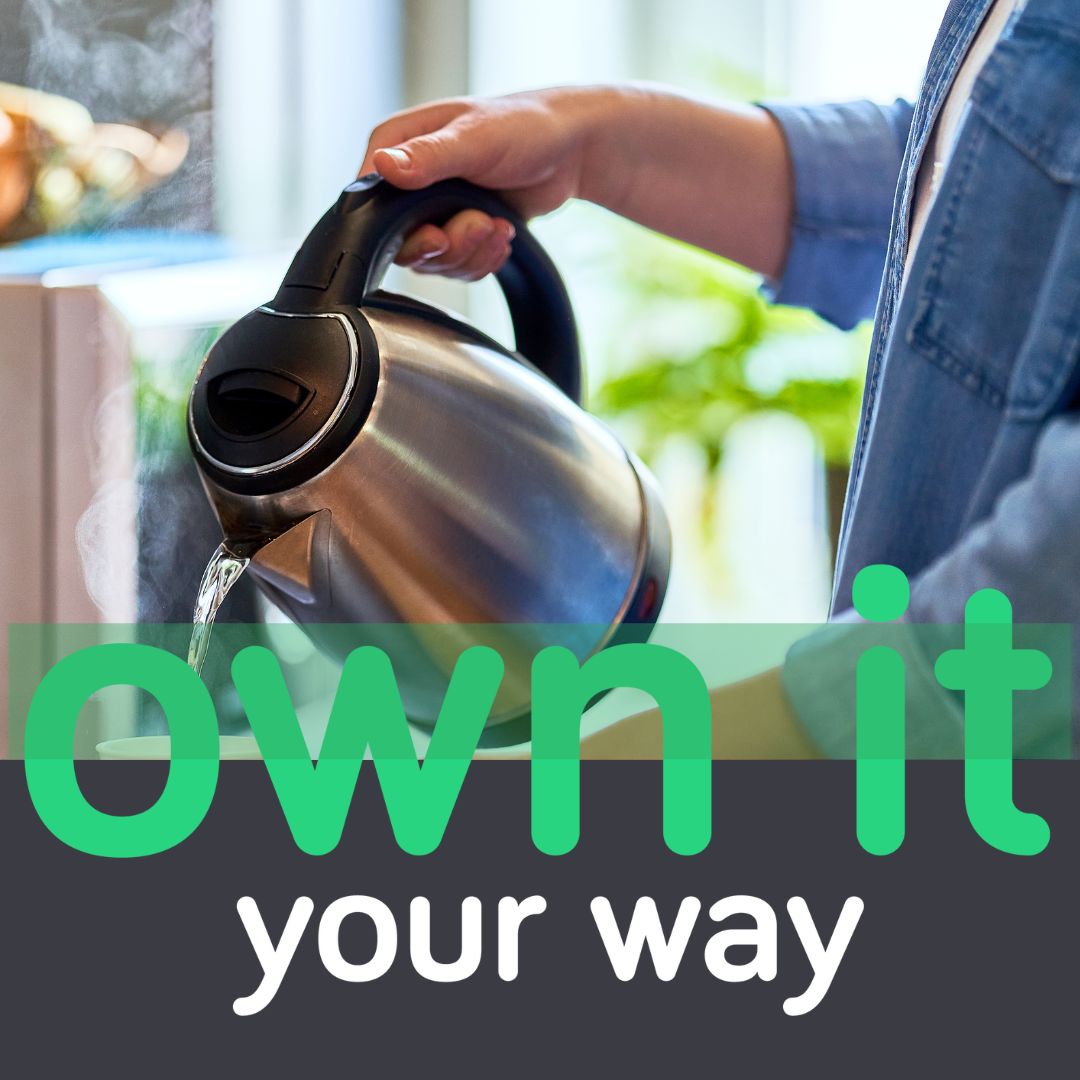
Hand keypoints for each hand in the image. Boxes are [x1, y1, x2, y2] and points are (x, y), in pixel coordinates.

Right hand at [359, 88, 606, 280]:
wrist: (569, 151)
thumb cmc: (523, 126)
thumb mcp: (474, 138)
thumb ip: (429, 156)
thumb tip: (382, 166)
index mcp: (398, 145)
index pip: (368, 200)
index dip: (396, 228)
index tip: (436, 233)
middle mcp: (407, 181)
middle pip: (401, 242)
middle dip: (447, 245)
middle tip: (480, 225)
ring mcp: (432, 211)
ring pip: (431, 262)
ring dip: (470, 253)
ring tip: (499, 226)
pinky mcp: (457, 233)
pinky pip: (456, 268)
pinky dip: (483, 260)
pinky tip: (503, 235)